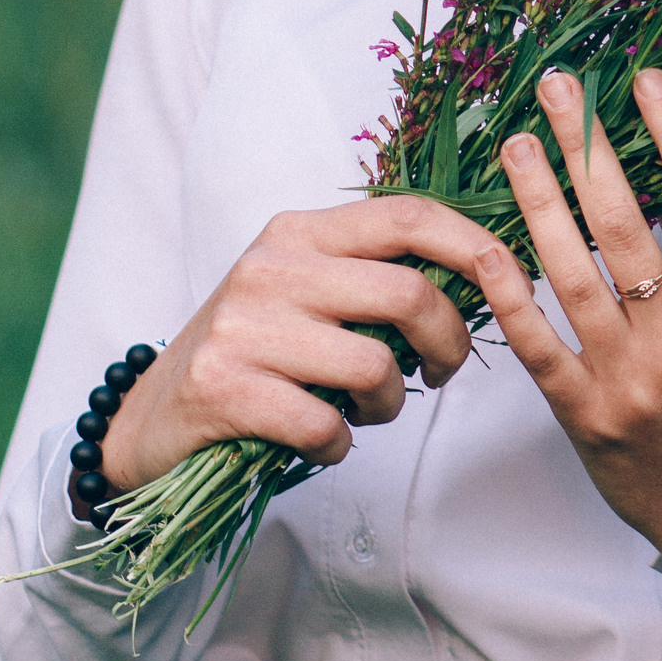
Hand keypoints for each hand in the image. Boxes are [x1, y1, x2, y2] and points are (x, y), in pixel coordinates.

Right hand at [88, 196, 487, 502]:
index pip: (406, 216)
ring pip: (374, 366)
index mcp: (299, 232)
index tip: (512, 278)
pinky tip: (322, 441)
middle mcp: (270, 266)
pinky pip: (325, 425)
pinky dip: (340, 445)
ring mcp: (242, 326)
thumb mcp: (303, 291)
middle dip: (450, 344)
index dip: (473, 243)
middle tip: (440, 374)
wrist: (148, 419)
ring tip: (367, 412)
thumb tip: (479, 277)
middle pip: (407, 293)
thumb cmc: (253, 353)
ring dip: (391, 406)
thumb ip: (370, 276)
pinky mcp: (223, 389)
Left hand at [474, 67, 661, 609]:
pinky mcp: (582, 414)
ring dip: (537, 199)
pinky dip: (509, 290)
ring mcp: (627, 378)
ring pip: (570, 271)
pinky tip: (486, 241)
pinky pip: (536, 341)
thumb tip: (656, 175)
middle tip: (559, 88)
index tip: (646, 78)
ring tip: (516, 144)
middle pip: (624, 224)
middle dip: (587, 146)